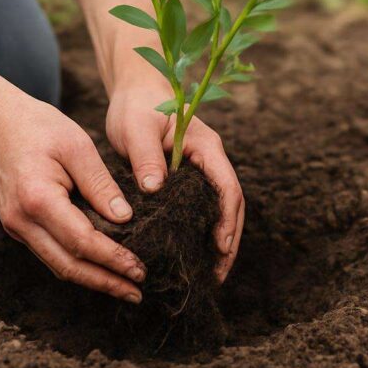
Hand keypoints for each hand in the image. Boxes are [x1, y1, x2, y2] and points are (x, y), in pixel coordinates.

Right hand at [0, 90, 147, 301]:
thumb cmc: (38, 126)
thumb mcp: (77, 146)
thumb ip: (100, 184)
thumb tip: (125, 218)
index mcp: (37, 198)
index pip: (82, 241)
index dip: (113, 259)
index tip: (139, 269)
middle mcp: (21, 220)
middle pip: (67, 265)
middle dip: (104, 282)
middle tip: (137, 293)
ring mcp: (16, 226)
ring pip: (57, 265)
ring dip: (91, 279)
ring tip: (124, 288)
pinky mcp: (18, 226)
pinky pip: (49, 253)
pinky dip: (76, 265)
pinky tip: (99, 268)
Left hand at [106, 81, 244, 281]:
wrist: (136, 93)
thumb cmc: (136, 107)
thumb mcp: (136, 128)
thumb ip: (146, 155)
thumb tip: (154, 188)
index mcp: (206, 146)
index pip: (227, 187)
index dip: (227, 219)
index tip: (220, 247)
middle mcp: (210, 161)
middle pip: (231, 205)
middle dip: (229, 240)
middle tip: (218, 274)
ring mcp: (202, 171)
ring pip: (220, 209)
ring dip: (220, 240)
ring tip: (211, 273)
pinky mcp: (189, 179)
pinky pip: (203, 208)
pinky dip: (204, 232)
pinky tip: (193, 254)